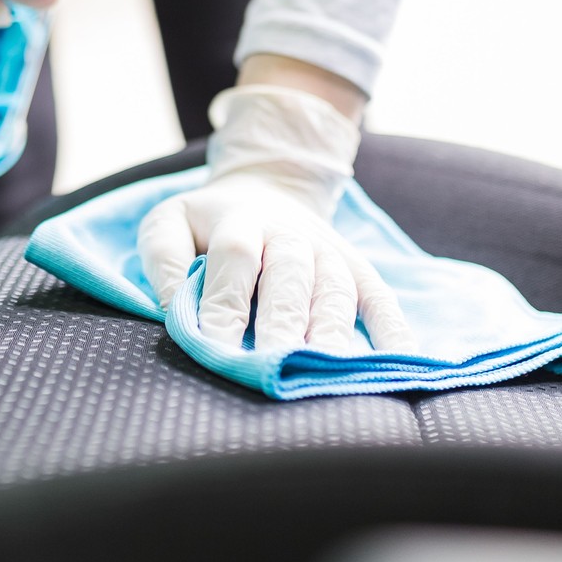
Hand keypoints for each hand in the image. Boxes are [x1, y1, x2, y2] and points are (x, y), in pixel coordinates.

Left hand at [137, 84, 415, 353]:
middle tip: (273, 365)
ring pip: (335, 291)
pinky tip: (398, 364)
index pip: (235, 259)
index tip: (216, 347)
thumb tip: (170, 309)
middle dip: (282, 323)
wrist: (266, 190)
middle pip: (290, 277)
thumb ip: (163, 260)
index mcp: (240, 221)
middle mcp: (291, 235)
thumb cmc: (207, 223)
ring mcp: (330, 253)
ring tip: (326, 372)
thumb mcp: (169, 222)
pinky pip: (381, 299)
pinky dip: (393, 331)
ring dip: (331, 332)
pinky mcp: (359, 270)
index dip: (226, 303)